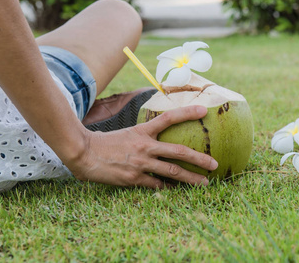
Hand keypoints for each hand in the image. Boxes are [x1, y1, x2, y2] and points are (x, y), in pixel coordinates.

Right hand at [67, 105, 217, 188]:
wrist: (84, 153)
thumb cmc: (106, 143)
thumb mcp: (128, 133)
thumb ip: (145, 136)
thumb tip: (159, 139)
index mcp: (143, 131)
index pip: (169, 117)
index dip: (187, 112)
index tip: (204, 109)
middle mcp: (145, 146)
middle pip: (179, 151)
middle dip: (199, 158)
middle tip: (215, 164)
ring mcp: (141, 163)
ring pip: (172, 171)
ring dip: (191, 178)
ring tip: (204, 183)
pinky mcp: (134, 178)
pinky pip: (156, 184)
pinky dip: (167, 186)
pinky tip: (176, 190)